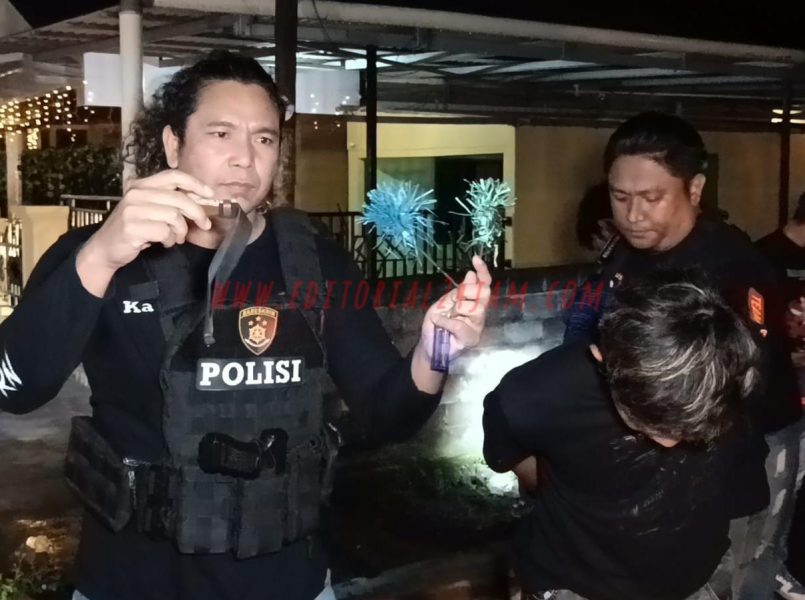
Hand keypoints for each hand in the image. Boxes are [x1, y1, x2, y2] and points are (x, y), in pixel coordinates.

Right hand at [76, 169, 213, 295]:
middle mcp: (136, 194)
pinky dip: (170, 240)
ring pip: (174, 216)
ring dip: (180, 231)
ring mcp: (132, 210)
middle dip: (198, 213)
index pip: (173, 175)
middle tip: (204, 225)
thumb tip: (202, 199)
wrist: (105, 249)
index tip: (210, 194)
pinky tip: (163, 243)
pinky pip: (165, 232)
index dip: (195, 183)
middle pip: (179, 198)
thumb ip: (170, 201)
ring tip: (175, 238)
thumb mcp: (150, 209)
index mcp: (141, 185)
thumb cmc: (134, 229)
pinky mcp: (132, 228)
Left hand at [417, 255, 491, 362]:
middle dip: (469, 291)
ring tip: (447, 314)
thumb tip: (471, 275)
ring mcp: (476, 326)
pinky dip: (447, 322)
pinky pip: (462, 326)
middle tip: (455, 300)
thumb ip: (456, 293)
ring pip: (476, 309)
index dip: (482, 272)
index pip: (483, 284)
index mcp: (471, 302)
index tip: (475, 259)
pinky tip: (439, 322)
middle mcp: (477, 312)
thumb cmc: (435, 326)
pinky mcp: (472, 338)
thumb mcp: (441, 304)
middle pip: (484, 294)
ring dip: (459, 308)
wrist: (428, 347)